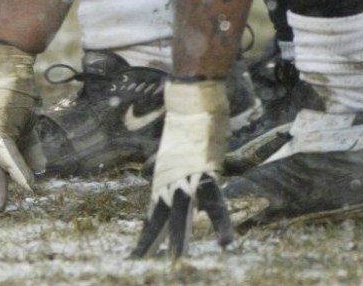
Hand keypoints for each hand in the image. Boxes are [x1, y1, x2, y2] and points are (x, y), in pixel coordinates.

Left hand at [133, 77, 232, 259]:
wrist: (190, 100)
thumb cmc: (185, 123)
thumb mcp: (172, 149)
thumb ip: (161, 164)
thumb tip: (148, 173)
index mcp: (163, 179)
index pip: (152, 213)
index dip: (147, 233)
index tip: (137, 253)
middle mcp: (170, 180)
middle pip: (160, 218)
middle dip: (154, 243)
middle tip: (139, 263)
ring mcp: (187, 177)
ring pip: (182, 215)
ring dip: (180, 240)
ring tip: (176, 263)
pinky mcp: (206, 172)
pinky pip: (216, 203)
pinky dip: (221, 224)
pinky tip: (226, 242)